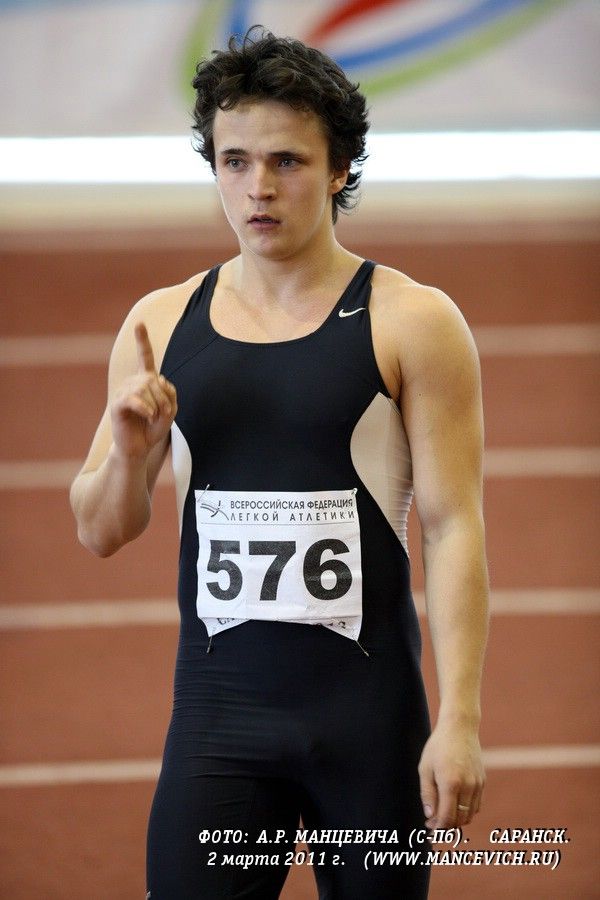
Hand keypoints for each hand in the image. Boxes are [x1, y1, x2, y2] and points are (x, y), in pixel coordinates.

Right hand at [110, 323, 176, 459]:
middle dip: (165, 398)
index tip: (139, 323)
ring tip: (154, 418)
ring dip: (156, 405)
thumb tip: (156, 380)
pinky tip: (148, 416)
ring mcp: (122, 392)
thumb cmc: (152, 429)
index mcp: (145, 381)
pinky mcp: (116, 404)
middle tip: (164, 414)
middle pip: (153, 379)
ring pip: (145, 388)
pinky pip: (133, 398)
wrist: (138, 448)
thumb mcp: (170, 410)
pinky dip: (146, 408)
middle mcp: (132, 382)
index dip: (142, 341)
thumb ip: (170, 393)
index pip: (145, 357)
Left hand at [418, 720, 484, 829]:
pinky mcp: (483, 781)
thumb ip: (427, 794)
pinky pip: (476, 805)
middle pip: (460, 820)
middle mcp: (467, 786)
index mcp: (450, 783)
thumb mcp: (425, 768)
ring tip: (442, 814)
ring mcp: (477, 784)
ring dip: (457, 820)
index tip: (429, 829)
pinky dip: (466, 810)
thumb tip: (430, 816)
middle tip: (433, 823)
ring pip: (470, 814)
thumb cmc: (438, 746)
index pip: (447, 818)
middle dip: (446, 826)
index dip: (438, 828)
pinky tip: (454, 804)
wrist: (460, 727)